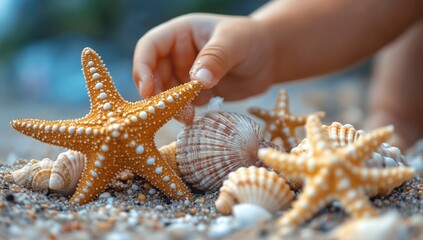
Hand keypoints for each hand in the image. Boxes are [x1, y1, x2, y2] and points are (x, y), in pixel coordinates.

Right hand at [133, 13, 274, 122]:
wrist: (269, 58)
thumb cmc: (252, 40)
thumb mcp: (234, 43)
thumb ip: (215, 58)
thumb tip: (197, 81)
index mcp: (180, 34)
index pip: (150, 47)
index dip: (142, 67)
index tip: (147, 89)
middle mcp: (178, 54)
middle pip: (153, 74)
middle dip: (156, 93)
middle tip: (164, 110)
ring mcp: (185, 75)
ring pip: (166, 93)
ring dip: (170, 106)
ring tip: (186, 117)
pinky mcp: (195, 93)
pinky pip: (182, 104)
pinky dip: (183, 112)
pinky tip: (192, 119)